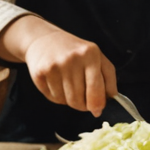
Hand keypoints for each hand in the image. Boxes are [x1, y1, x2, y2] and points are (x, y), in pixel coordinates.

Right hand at [0, 15, 115, 116]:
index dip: (97, 104)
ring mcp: (55, 65)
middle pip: (79, 99)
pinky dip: (57, 96)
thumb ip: (108, 77)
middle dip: (83, 105)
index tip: (97, 110)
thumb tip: (109, 100)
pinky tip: (57, 83)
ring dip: (69, 100)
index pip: (96, 88)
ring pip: (66, 101)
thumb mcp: (96, 57)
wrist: (44, 39)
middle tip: (83, 100)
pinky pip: (53, 98)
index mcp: (90, 54)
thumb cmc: (75, 52)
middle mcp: (72, 58)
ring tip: (69, 86)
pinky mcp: (40, 72)